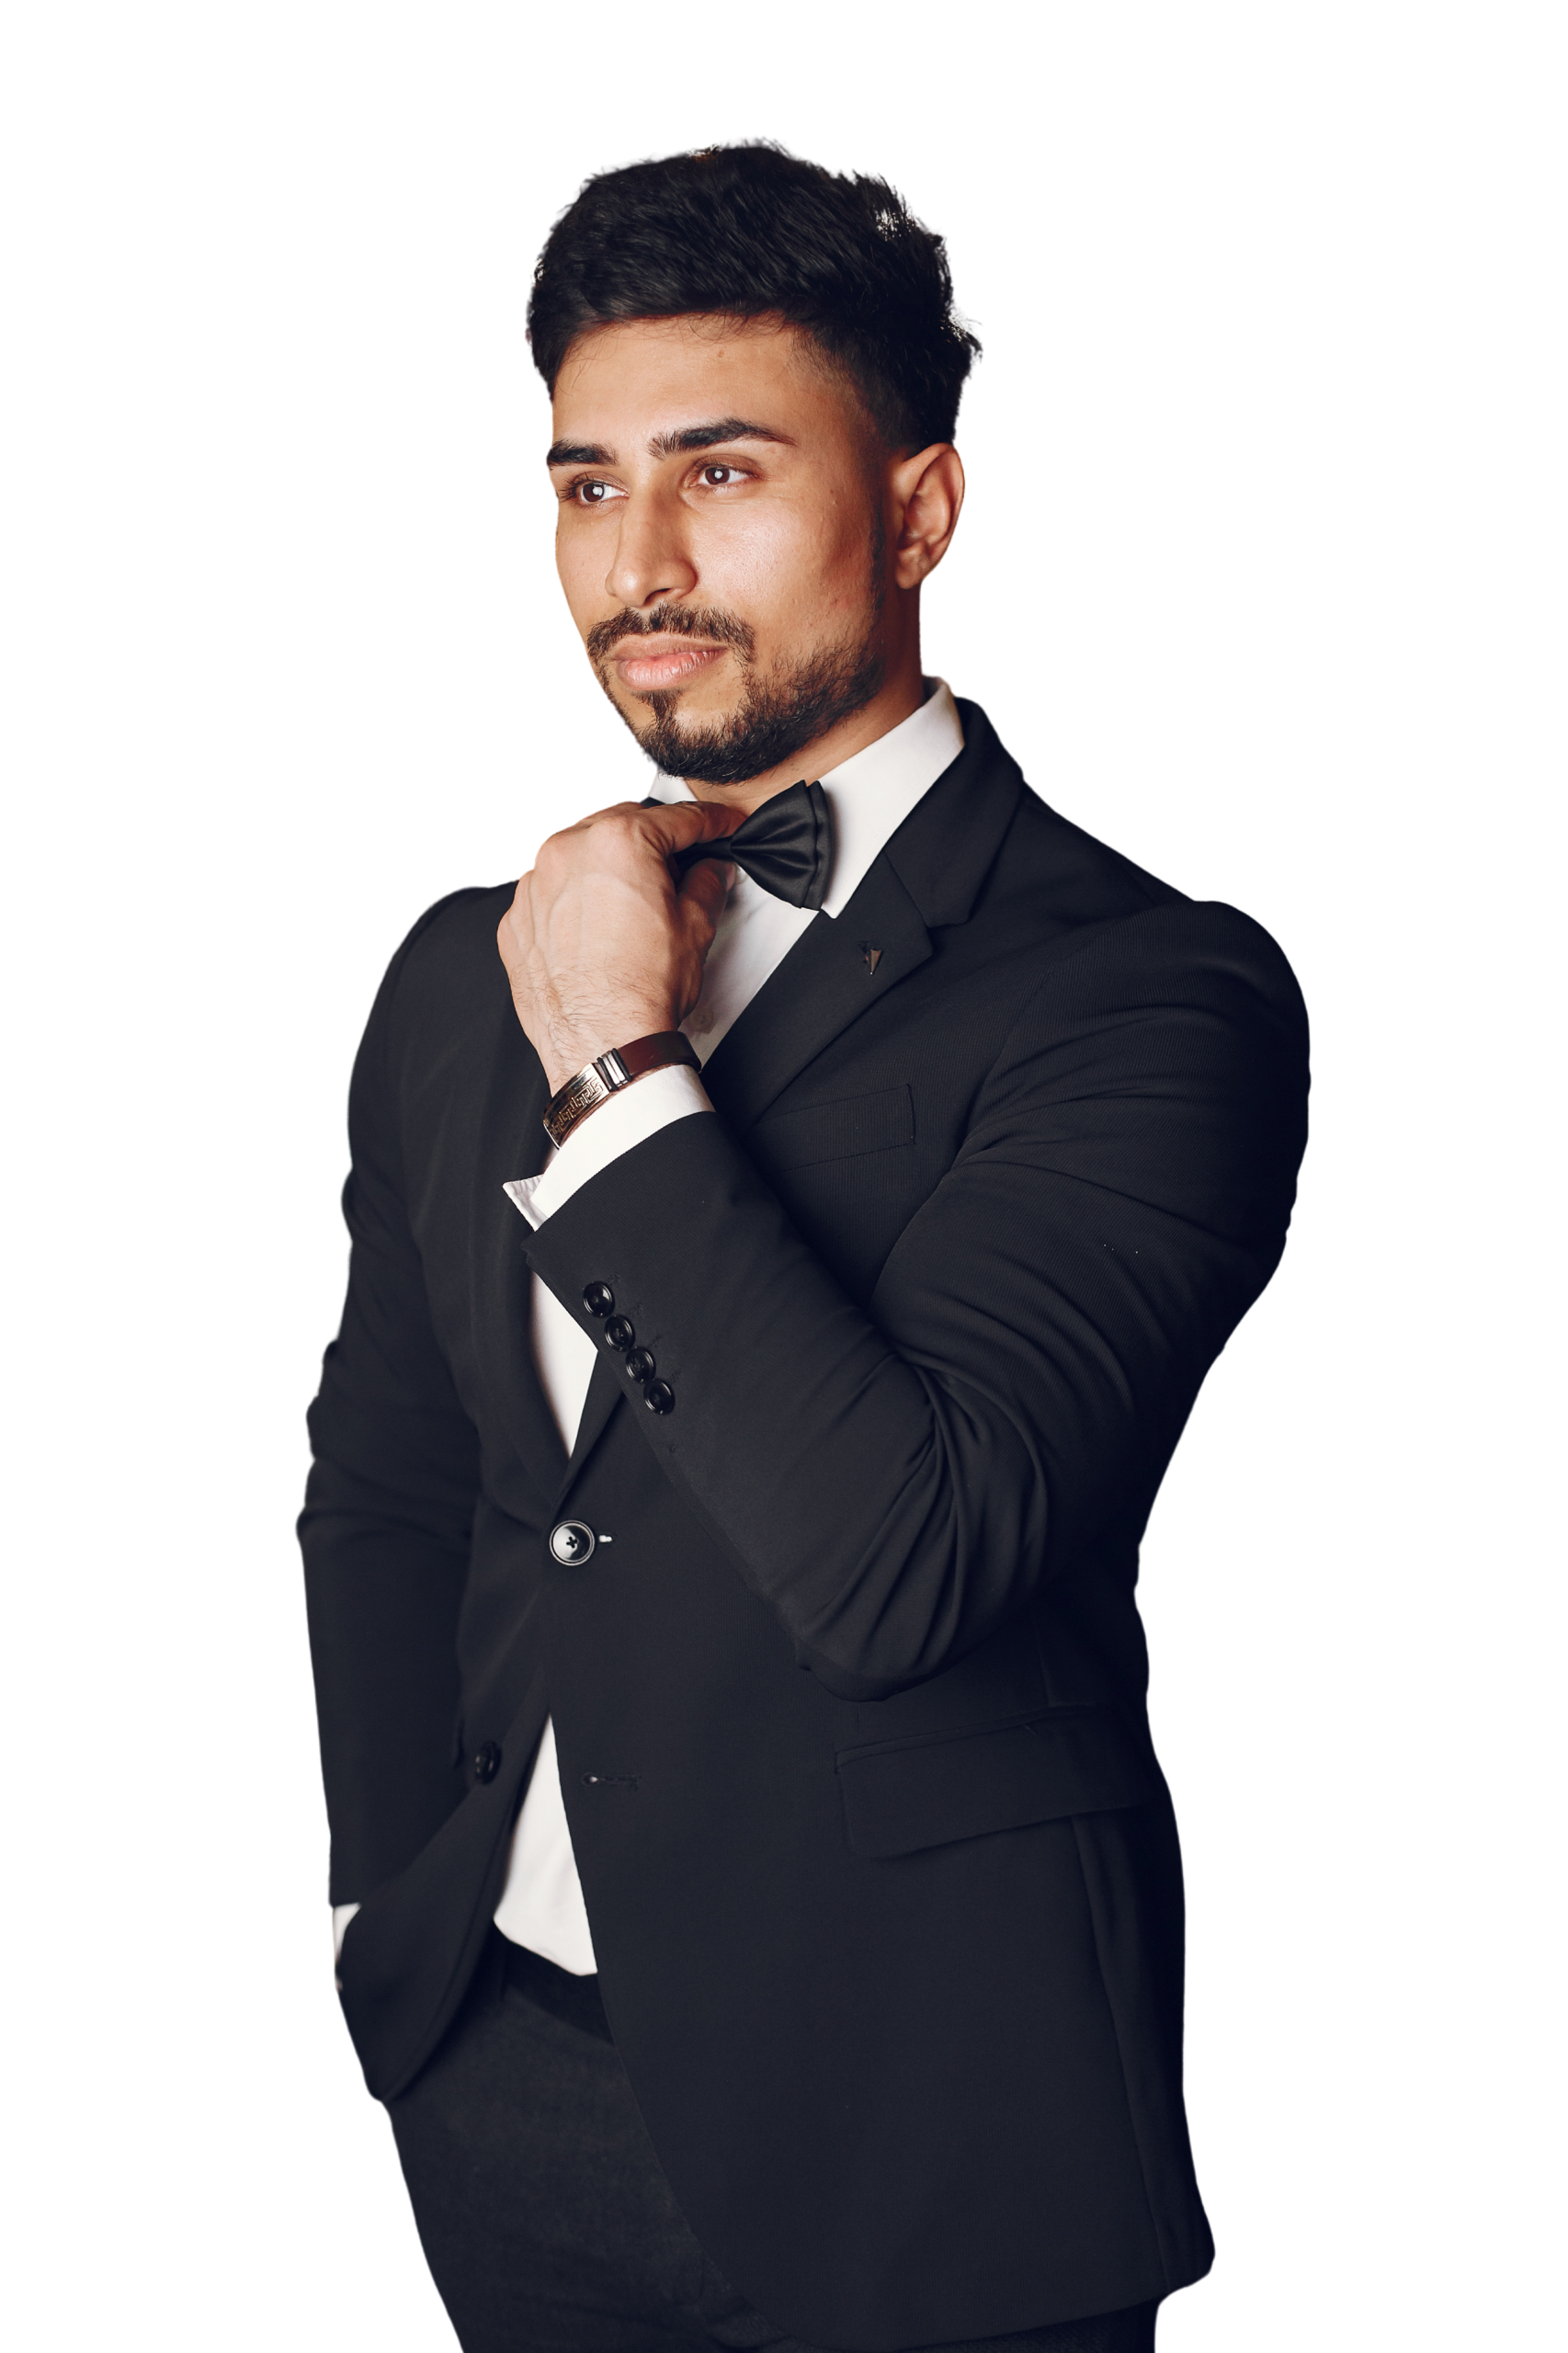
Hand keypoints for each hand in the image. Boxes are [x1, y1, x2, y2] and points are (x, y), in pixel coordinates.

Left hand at [498, 796, 744, 1092]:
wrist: (602, 1046)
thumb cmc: (640, 992)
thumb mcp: (695, 928)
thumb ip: (706, 884)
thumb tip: (710, 872)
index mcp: (618, 843)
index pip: (675, 819)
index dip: (708, 822)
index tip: (718, 826)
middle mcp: (567, 852)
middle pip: (620, 824)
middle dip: (652, 839)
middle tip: (678, 863)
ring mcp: (534, 886)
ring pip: (578, 854)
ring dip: (606, 865)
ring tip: (632, 898)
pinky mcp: (516, 920)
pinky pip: (549, 893)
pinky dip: (572, 899)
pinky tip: (595, 926)